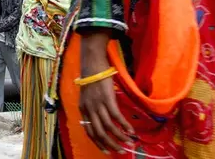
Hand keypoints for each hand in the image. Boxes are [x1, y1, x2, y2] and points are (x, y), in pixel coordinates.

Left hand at [79, 32, 134, 153]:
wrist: (92, 63)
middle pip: (99, 133)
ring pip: (109, 128)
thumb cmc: (92, 78)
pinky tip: (131, 131)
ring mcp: (98, 104)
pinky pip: (116, 117)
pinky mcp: (107, 99)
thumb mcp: (87, 96)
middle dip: (110, 145)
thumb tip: (99, 120)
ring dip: (120, 138)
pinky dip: (125, 126)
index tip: (106, 151)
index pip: (89, 131)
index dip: (98, 143)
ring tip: (130, 143)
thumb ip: (91, 108)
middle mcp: (89, 109)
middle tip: (120, 151)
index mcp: (83, 109)